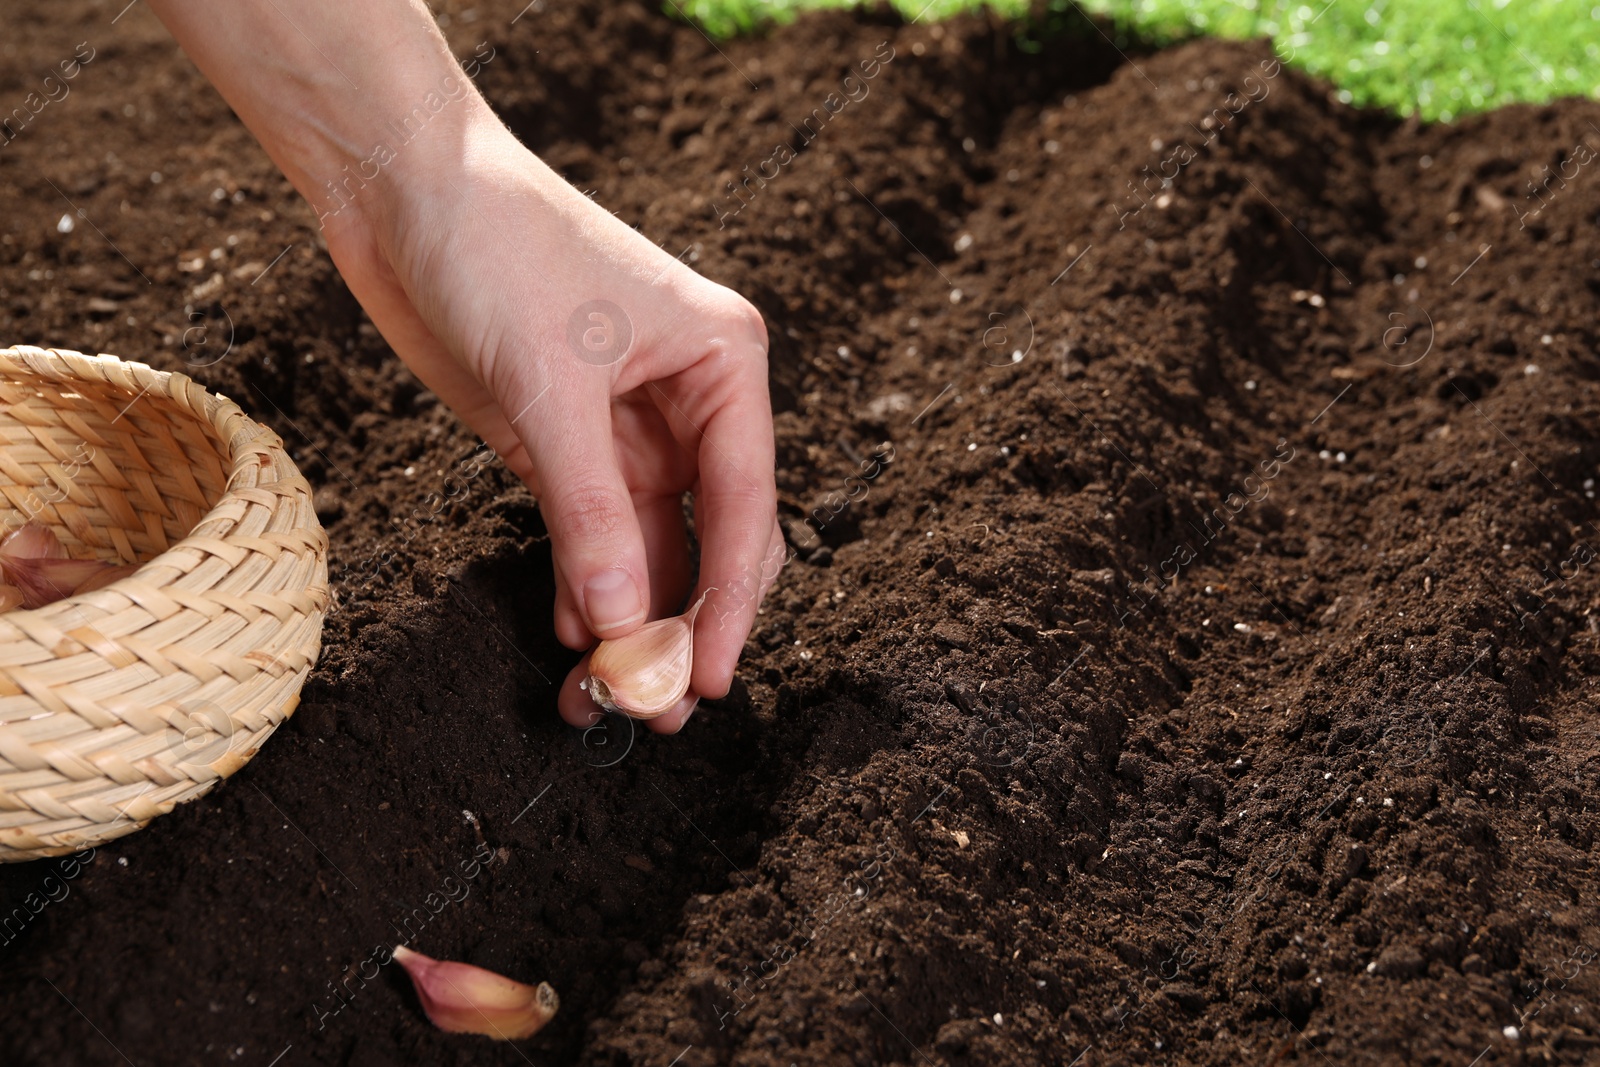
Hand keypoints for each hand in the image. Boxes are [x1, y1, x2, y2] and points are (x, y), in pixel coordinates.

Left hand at [322, 119, 781, 733]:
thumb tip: (625, 629)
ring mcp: (626, 427)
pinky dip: (583, 588)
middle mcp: (690, 402)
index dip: (728, 606)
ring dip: (627, 621)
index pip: (746, 509)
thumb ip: (591, 514)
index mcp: (726, 367)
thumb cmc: (496, 248)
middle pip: (708, 541)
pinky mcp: (563, 442)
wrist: (399, 185)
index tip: (704, 682)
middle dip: (679, 624)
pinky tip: (569, 638)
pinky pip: (591, 535)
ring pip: (647, 550)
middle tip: (649, 706)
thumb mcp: (550, 387)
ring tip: (597, 696)